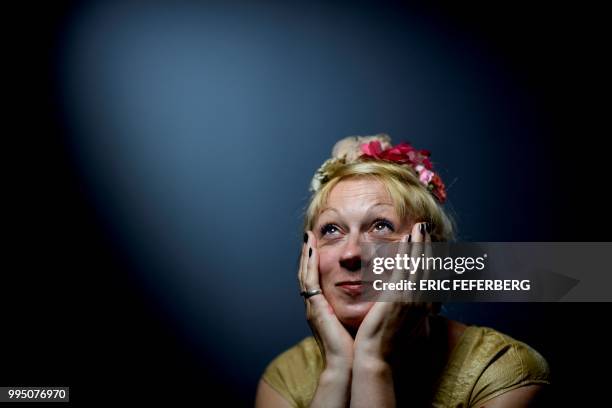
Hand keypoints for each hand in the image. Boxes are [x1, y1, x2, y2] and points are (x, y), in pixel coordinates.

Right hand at [299, 231, 353, 369]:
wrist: (350, 364)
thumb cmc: (356, 346)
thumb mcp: (357, 319)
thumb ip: (362, 306)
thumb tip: (378, 294)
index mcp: (325, 307)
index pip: (319, 279)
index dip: (317, 262)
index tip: (319, 245)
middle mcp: (316, 305)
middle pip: (309, 273)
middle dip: (307, 253)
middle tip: (308, 235)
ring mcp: (313, 306)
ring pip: (305, 273)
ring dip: (305, 253)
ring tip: (306, 236)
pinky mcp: (315, 308)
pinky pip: (309, 281)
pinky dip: (308, 264)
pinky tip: (310, 250)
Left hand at [353, 222, 432, 362]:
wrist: (377, 357)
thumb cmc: (387, 344)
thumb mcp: (405, 325)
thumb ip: (411, 312)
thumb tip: (419, 307)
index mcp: (423, 307)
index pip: (430, 276)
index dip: (431, 257)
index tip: (429, 243)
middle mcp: (421, 300)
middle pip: (428, 266)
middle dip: (428, 245)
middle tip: (426, 227)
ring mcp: (411, 298)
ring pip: (419, 263)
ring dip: (420, 243)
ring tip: (420, 226)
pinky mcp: (398, 296)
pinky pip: (405, 267)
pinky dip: (407, 251)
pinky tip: (406, 238)